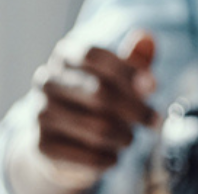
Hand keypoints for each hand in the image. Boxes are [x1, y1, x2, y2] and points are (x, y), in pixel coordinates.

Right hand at [33, 30, 158, 171]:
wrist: (61, 143)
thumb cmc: (98, 101)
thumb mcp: (118, 76)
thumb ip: (136, 58)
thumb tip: (147, 38)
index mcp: (65, 56)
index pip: (95, 56)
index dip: (127, 69)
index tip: (154, 86)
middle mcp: (46, 81)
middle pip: (100, 92)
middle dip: (136, 109)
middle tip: (157, 122)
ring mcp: (40, 113)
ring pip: (98, 127)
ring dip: (125, 137)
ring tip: (130, 139)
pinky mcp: (42, 145)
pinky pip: (87, 154)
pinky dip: (109, 158)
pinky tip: (113, 157)